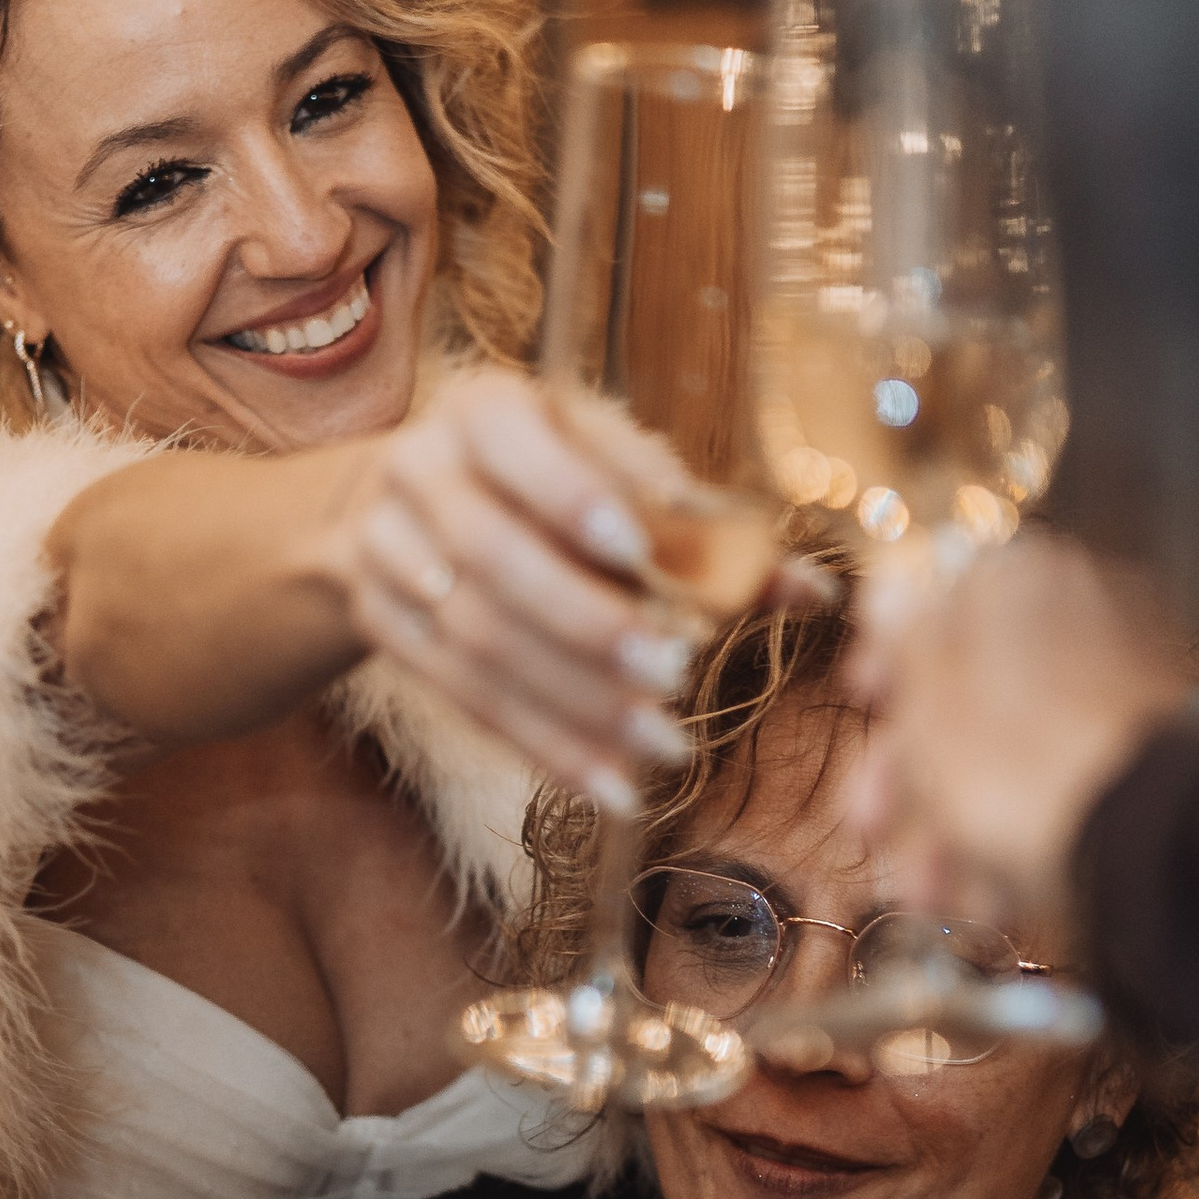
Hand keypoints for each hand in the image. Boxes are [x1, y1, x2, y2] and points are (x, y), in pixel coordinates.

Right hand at [344, 372, 785, 806]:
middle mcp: (419, 472)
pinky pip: (465, 700)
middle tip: (675, 670)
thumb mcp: (610, 469)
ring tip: (664, 745)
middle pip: (494, 556)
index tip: (642, 550)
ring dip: (576, 702)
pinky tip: (612, 787)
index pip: (518, 446)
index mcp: (483, 411)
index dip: (576, 497)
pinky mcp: (383, 629)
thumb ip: (703, 526)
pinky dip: (544, 747)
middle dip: (588, 621)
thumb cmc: (544, 479)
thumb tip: (815, 593)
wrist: (396, 505)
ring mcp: (386, 555)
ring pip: (477, 640)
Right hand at [850, 536, 1194, 927]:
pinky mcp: (1144, 751)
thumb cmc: (1018, 766)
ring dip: (954, 826)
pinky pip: (1059, 781)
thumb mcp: (933, 704)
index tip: (863, 701)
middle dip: (910, 775)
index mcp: (1018, 580)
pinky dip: (1019, 832)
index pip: (937, 601)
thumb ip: (905, 641)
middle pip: (968, 691)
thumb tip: (887, 588)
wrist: (1146, 839)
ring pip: (1008, 749)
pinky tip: (991, 896)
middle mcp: (1076, 614)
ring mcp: (1116, 684)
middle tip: (870, 826)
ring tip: (932, 893)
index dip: (891, 660)